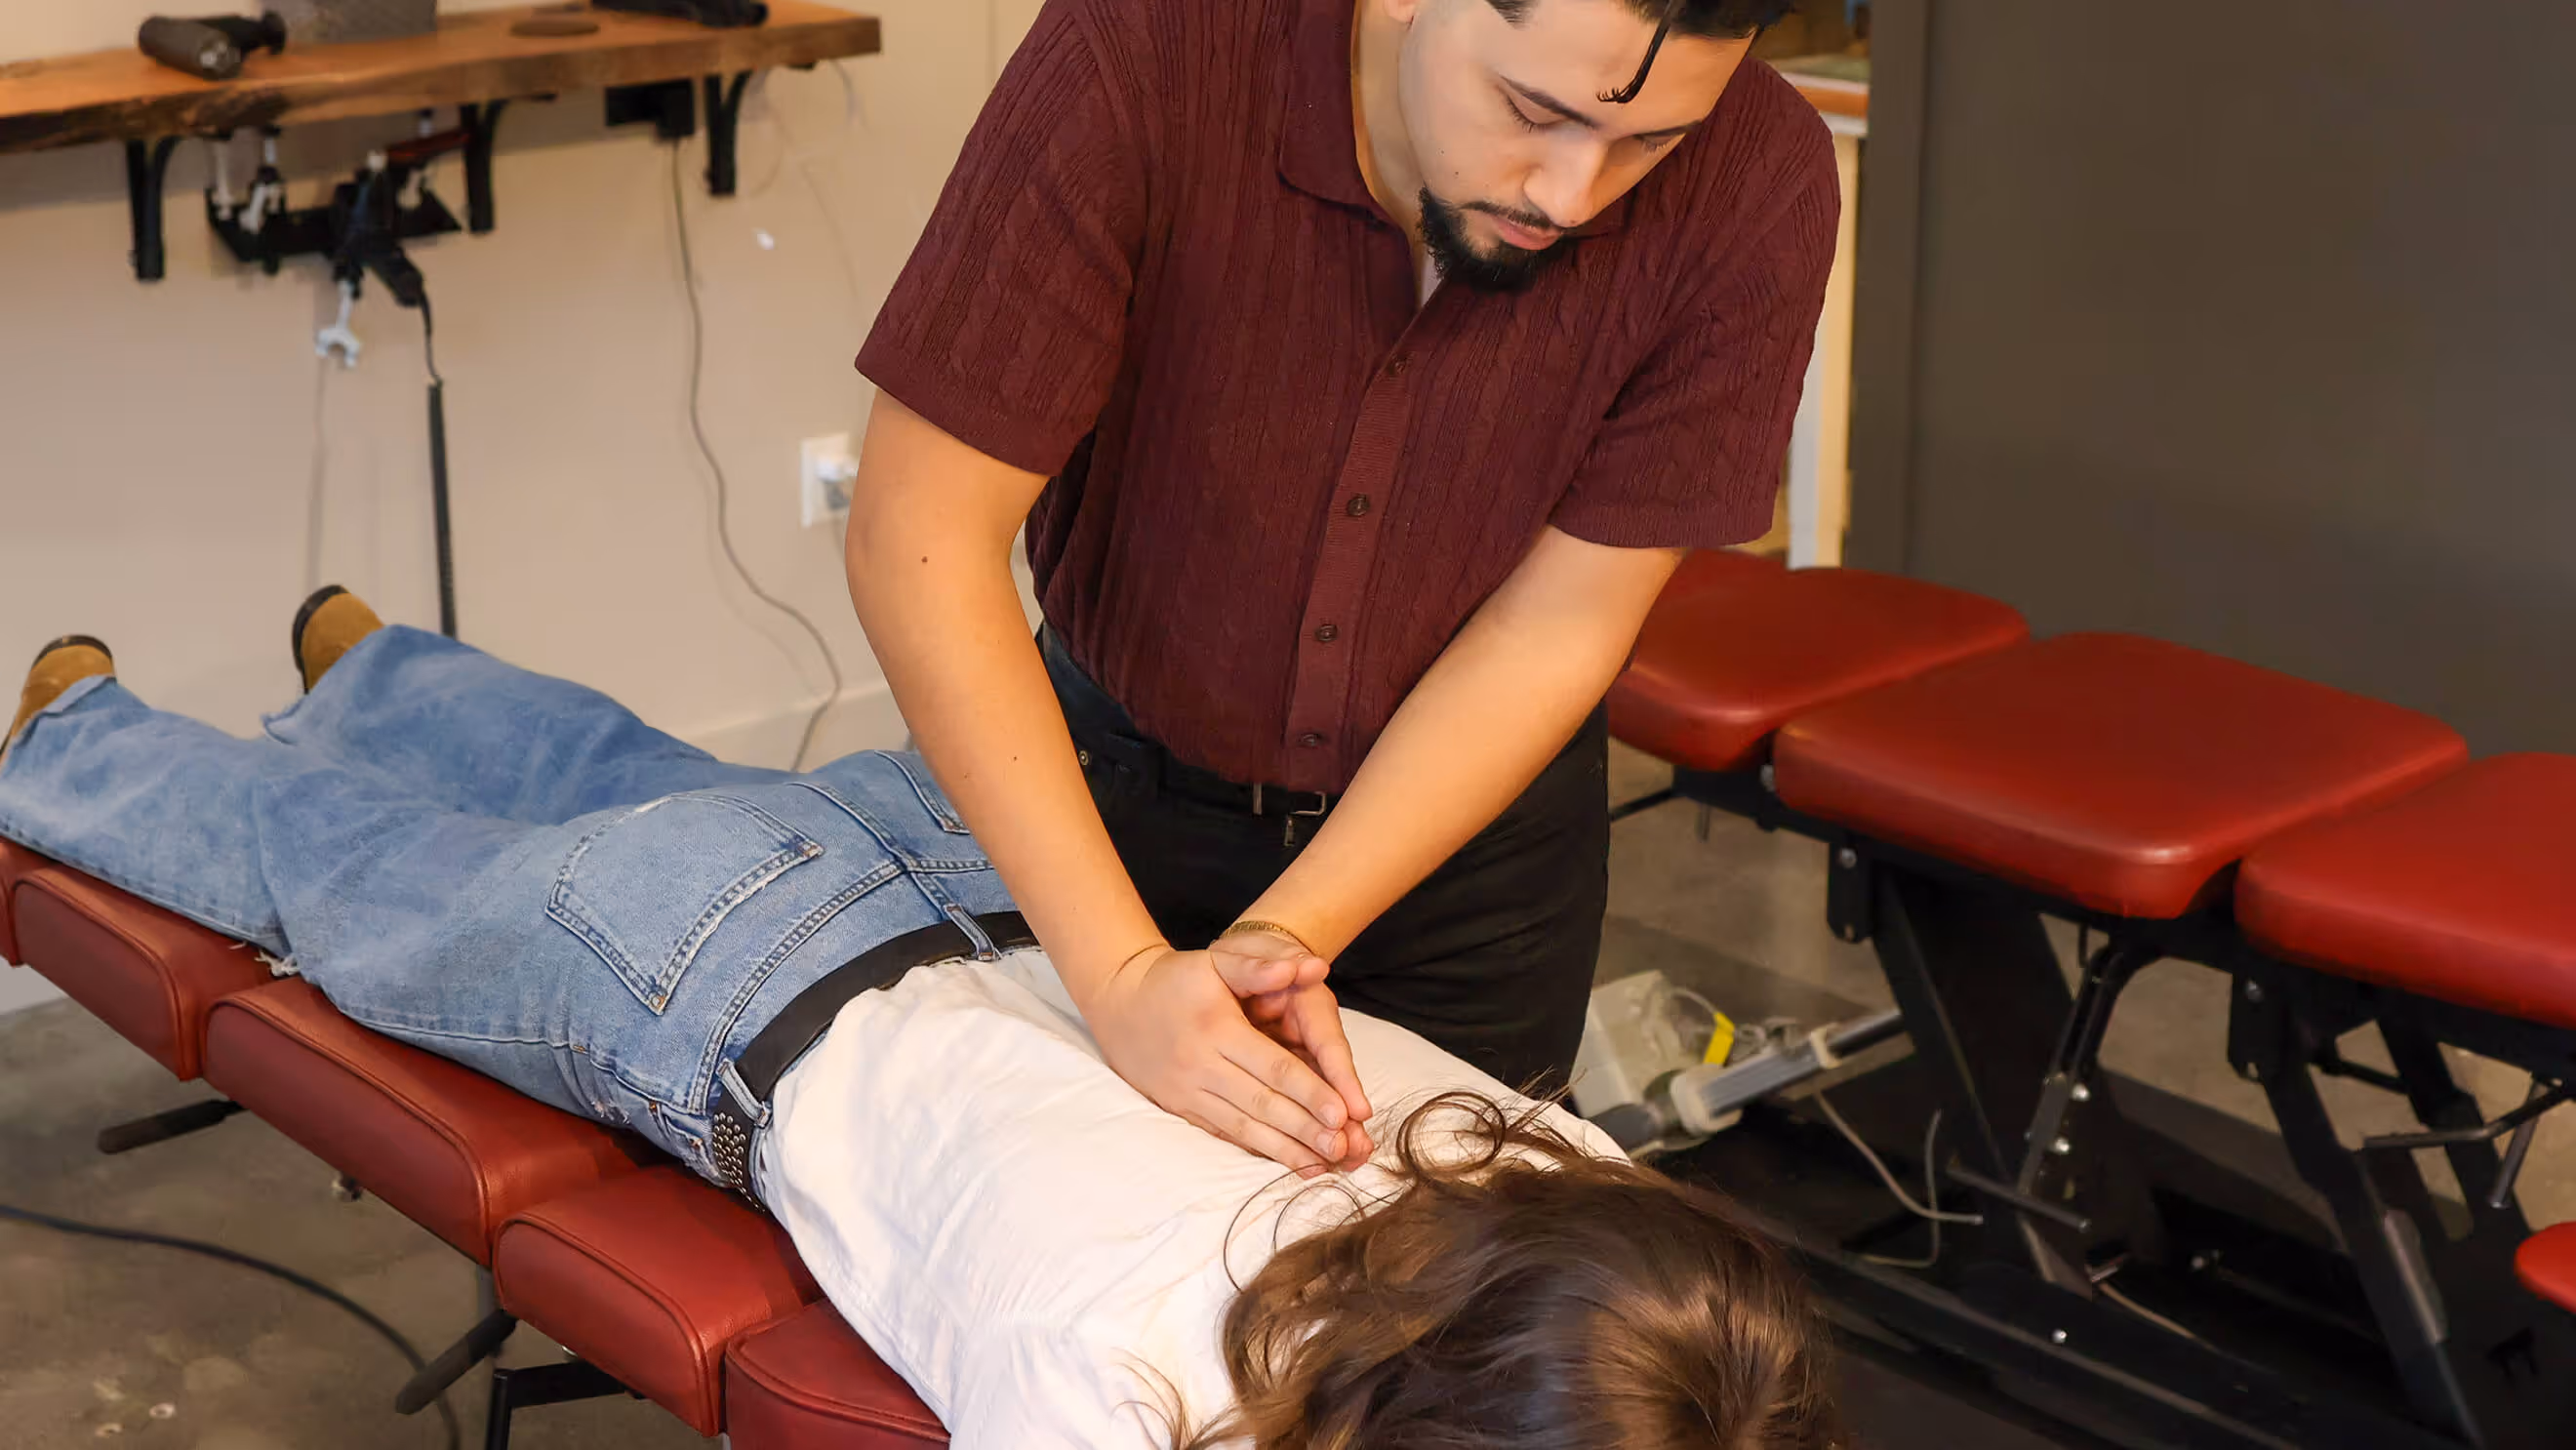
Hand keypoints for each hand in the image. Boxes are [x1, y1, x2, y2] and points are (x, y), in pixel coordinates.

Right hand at [1082, 945, 1365, 1174]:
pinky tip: (1283, 1161)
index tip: (1342, 1113)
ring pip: (1243, 1127)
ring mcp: (1187, 1093)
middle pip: (1262, 1104)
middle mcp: (1200, 1067)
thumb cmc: (1175, 979)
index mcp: (1216, 1030)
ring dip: (1283, 1149)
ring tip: (1321, 1165)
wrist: (1118, 1002)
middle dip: (1304, 1129)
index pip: (1273, 1067)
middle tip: (1342, 1148)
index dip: (1309, 1091)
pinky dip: (1255, 1150)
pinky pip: (1223, 1134)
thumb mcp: (1214, 961)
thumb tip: (1310, 966)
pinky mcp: (1180, 1109)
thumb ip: (1259, 966)